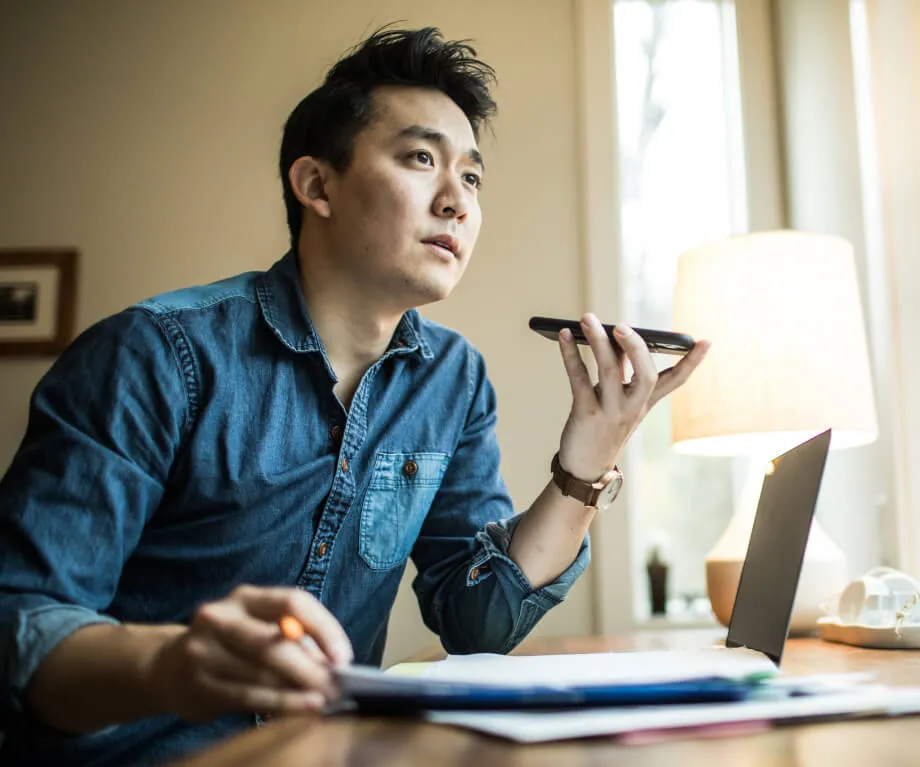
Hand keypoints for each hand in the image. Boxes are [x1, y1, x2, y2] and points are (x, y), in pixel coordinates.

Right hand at [145, 585, 353, 721]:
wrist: (165, 667)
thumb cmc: (230, 645)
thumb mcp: (257, 626)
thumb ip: (292, 637)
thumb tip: (333, 662)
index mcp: (244, 597)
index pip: (291, 602)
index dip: (322, 628)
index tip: (342, 655)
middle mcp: (221, 617)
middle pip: (273, 641)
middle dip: (309, 666)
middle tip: (335, 685)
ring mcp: (204, 651)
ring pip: (261, 673)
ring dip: (298, 690)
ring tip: (323, 700)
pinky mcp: (198, 684)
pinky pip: (247, 697)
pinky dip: (279, 704)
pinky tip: (300, 709)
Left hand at [556, 313, 709, 479]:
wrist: (584, 469)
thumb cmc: (601, 428)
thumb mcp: (618, 400)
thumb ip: (622, 369)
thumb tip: (614, 335)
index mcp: (644, 403)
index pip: (675, 381)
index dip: (691, 362)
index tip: (705, 341)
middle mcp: (632, 408)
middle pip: (647, 375)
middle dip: (637, 348)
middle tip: (621, 325)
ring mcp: (610, 412)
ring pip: (609, 371)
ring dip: (598, 341)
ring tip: (587, 318)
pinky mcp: (586, 414)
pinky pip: (579, 379)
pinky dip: (571, 354)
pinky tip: (564, 335)